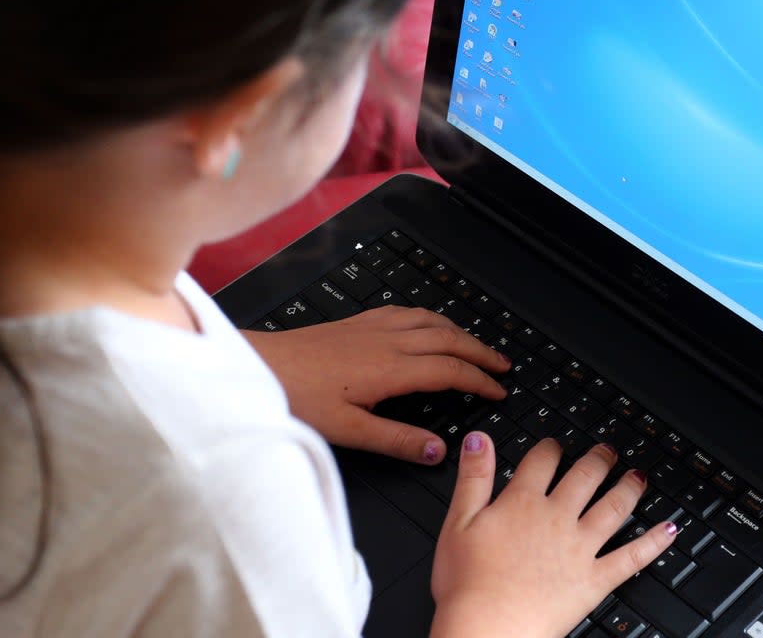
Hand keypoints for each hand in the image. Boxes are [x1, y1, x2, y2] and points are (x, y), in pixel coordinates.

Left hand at [242, 306, 509, 463]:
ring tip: (476, 345)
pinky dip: (430, 318)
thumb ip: (397, 440)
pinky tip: (427, 324)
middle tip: (503, 365)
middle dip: (481, 352)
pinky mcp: (357, 321)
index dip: (480, 380)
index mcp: (390, 369)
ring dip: (460, 331)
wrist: (259, 365)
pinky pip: (406, 312)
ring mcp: (372, 327)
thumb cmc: (296, 397)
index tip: (498, 391)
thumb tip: (438, 450)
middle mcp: (387, 341)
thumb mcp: (348, 430)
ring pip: (431, 320)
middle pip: (449, 339)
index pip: (450, 370)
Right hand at [430, 434, 677, 637]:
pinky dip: (653, 542)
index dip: (550, 448)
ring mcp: (580, 549)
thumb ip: (473, 477)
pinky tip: (668, 529)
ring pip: (613, 508)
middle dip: (599, 459)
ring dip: (629, 488)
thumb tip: (479, 439)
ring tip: (638, 476)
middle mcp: (557, 519)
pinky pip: (632, 557)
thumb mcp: (457, 522)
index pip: (542, 461)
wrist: (488, 629)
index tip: (555, 445)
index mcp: (522, 503)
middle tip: (608, 451)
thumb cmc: (468, 584)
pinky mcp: (595, 580)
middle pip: (585, 477)